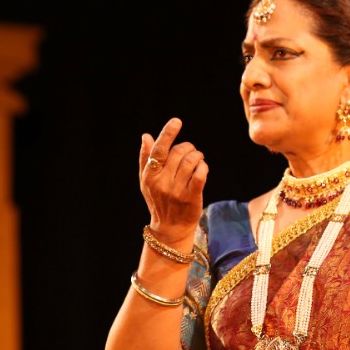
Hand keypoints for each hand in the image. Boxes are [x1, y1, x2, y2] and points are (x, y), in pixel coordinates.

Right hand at [139, 118, 207, 243]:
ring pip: (192, 161)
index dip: (168, 134)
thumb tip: (146, 136)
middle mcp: (162, 182)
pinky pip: (200, 174)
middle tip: (191, 152)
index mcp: (150, 176)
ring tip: (197, 160)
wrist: (169, 228)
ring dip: (198, 156)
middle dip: (188, 147)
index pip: (159, 150)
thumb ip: (146, 158)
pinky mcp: (191, 198)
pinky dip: (203, 167)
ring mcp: (177, 191)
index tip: (177, 121)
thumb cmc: (158, 200)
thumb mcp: (146, 181)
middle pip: (179, 152)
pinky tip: (202, 168)